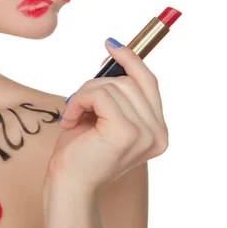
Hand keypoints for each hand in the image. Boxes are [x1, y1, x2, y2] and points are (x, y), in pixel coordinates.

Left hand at [47, 38, 168, 190]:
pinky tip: (70, 120)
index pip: (149, 83)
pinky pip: (99, 94)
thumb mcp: (100, 114)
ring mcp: (145, 133)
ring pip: (111, 86)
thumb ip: (113, 90)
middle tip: (76, 102)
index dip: (131, 60)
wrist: (68, 184)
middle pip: (129, 81)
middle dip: (95, 84)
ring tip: (73, 115)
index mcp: (156, 130)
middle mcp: (158, 133)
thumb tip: (114, 52)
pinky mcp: (126, 132)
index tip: (110, 44)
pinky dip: (78, 101)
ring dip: (83, 94)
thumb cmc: (79, 151)